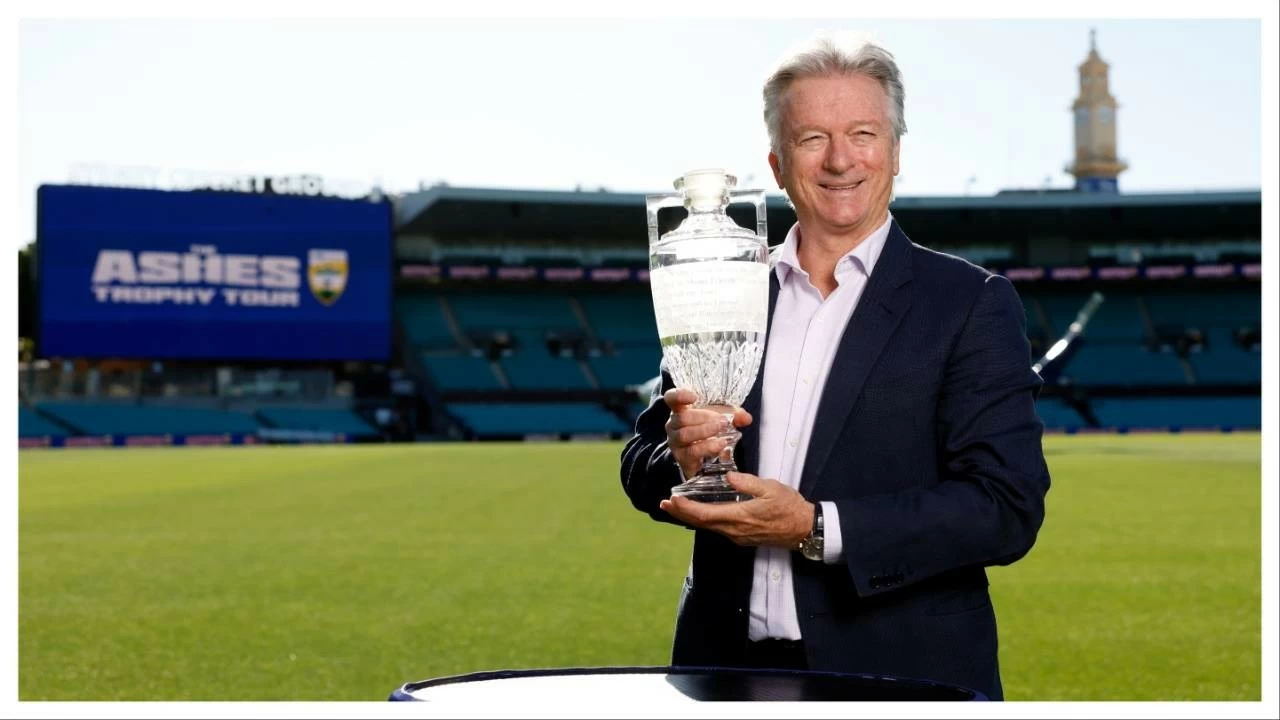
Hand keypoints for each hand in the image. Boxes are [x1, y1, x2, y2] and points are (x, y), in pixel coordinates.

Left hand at [659, 472, 813, 548]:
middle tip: (664, 504)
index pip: (705, 514)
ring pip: (708, 527)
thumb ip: (748, 482)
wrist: (805, 529)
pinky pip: (717, 528)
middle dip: (681, 514)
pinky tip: (700, 512)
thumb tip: (728, 476)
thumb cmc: (790, 507)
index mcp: (739, 517)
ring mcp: (738, 536)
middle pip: (701, 523)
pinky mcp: (742, 536)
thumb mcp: (770, 488)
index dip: (685, 508)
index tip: (670, 500)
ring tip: (677, 507)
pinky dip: (704, 519)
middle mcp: (734, 531)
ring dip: (691, 517)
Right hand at [663, 387, 751, 479]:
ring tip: (721, 430)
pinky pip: (692, 452)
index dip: (679, 395)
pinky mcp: (682, 457)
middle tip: (722, 420)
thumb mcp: (722, 418)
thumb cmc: (708, 430)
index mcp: (680, 410)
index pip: (671, 398)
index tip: (694, 396)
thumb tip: (746, 418)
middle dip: (703, 417)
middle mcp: (674, 425)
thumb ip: (735, 416)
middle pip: (682, 418)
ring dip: (704, 431)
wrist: (703, 458)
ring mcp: (676, 442)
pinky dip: (707, 447)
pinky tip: (720, 444)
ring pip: (685, 435)